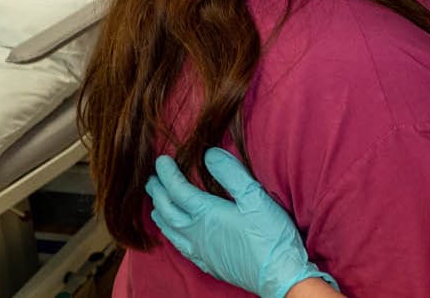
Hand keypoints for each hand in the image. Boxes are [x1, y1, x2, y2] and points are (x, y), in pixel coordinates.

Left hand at [146, 148, 337, 297]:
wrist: (278, 275)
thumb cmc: (270, 236)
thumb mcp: (255, 198)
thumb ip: (232, 175)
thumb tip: (209, 155)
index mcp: (207, 215)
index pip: (179, 190)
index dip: (167, 174)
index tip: (161, 160)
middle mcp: (197, 233)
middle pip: (168, 210)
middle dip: (158, 193)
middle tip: (151, 180)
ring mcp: (200, 251)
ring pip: (170, 231)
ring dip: (160, 214)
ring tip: (156, 205)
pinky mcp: (208, 264)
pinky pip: (180, 247)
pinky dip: (171, 235)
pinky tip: (176, 235)